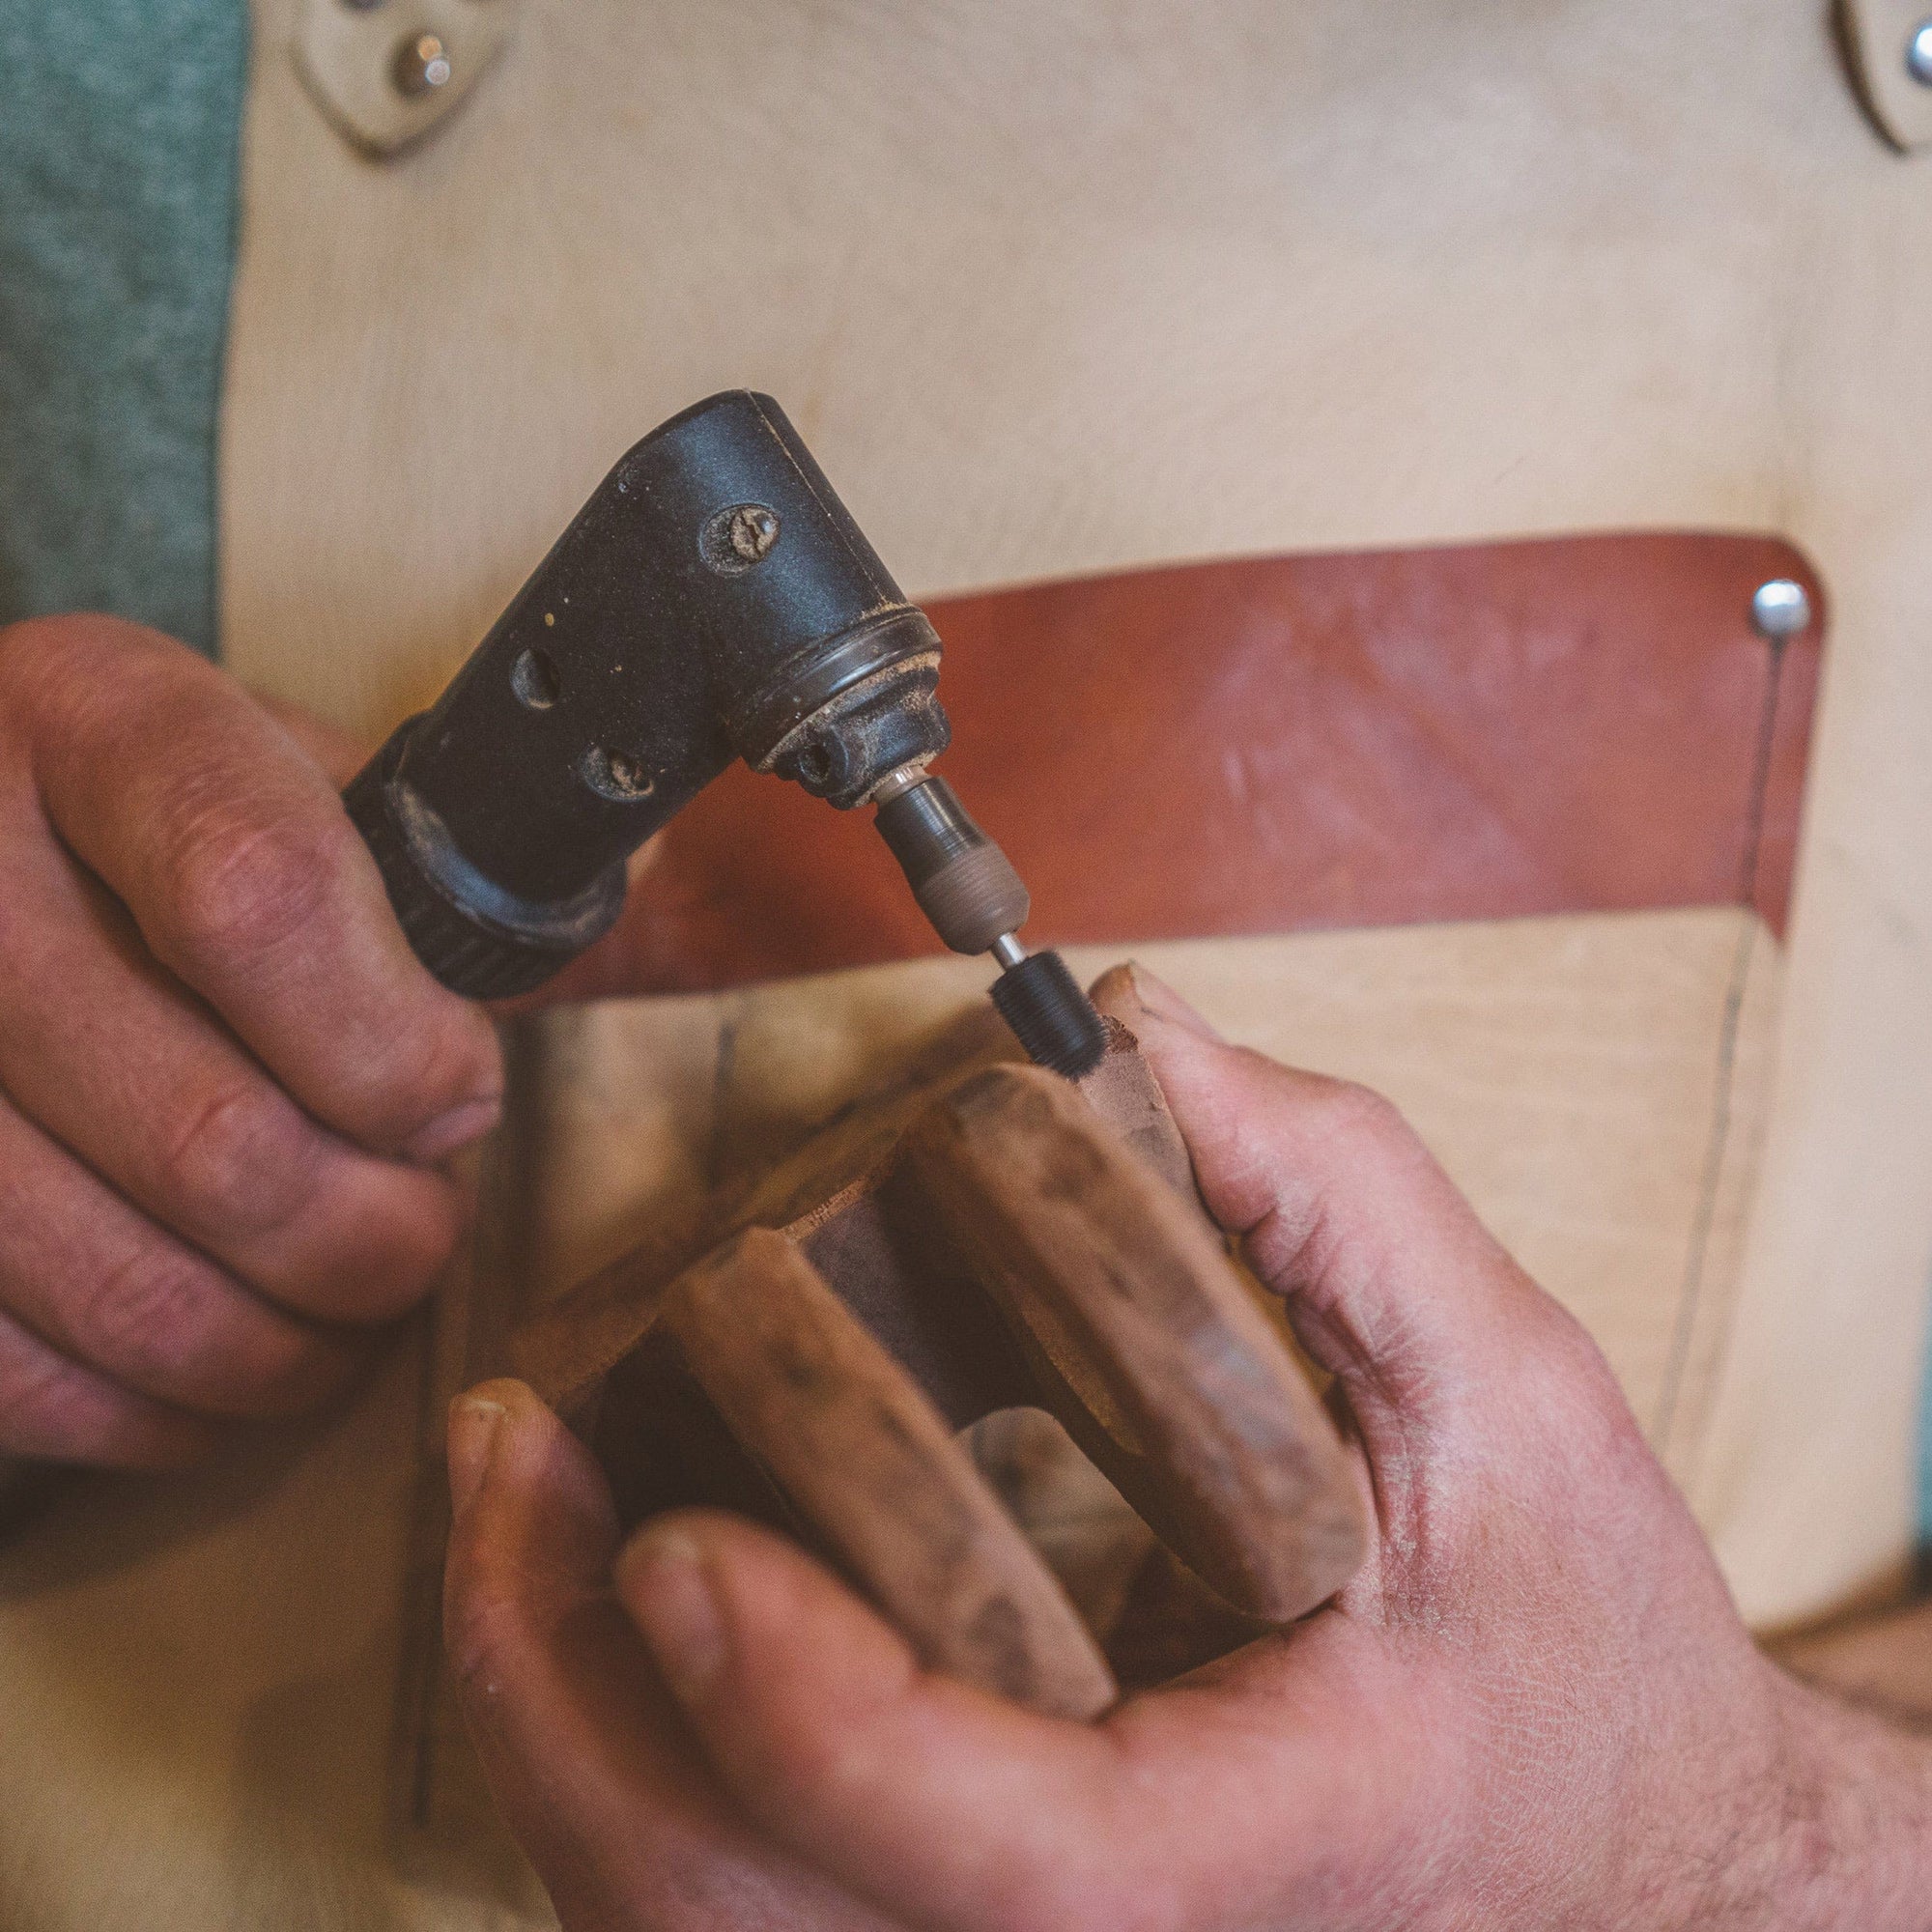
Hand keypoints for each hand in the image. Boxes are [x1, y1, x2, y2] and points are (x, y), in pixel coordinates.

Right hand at [0, 616, 501, 1466]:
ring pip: (125, 1289)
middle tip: (425, 1231)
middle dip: (380, 1236)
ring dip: (289, 1345)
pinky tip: (226, 1363)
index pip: (259, 897)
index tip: (464, 1098)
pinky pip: (16, 1376)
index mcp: (97, 726)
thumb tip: (614, 971)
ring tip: (351, 1306)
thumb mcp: (285, 770)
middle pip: (213, 1140)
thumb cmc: (158, 814)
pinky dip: (154, 1410)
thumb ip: (435, 865)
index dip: (399, 1045)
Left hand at [442, 967, 1931, 1930]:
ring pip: (704, 1930)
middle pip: (757, 1920)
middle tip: (502, 1458)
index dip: (817, 1715)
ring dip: (561, 1719)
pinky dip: (620, 1752)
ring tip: (506, 1497)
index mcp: (1251, 1843)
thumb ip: (1343, 1209)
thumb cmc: (1579, 1658)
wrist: (1624, 1856)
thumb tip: (1139, 1041)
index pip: (1001, 1854)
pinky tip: (595, 1586)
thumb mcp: (1518, 1405)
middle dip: (575, 1701)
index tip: (676, 1537)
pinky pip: (736, 1895)